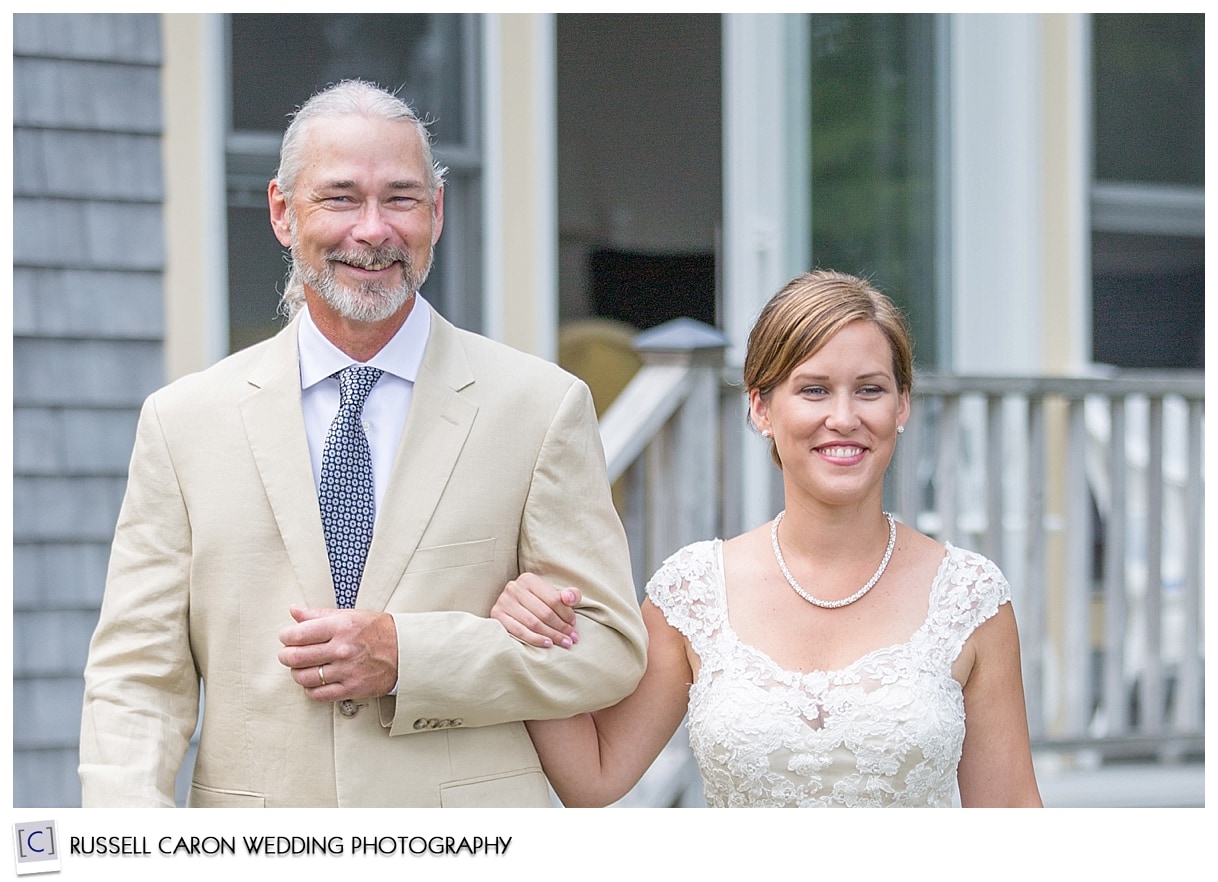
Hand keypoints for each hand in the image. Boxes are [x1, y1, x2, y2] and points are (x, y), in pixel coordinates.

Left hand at [277, 606, 397, 701]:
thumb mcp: (351, 615)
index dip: (286, 636)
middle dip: (285, 656)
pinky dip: (310, 689)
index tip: (286, 637)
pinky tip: (314, 681)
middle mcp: (342, 649)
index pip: (298, 634)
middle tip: (287, 654)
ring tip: (301, 667)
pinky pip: (318, 694)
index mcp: (341, 627)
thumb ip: (319, 614)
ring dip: (297, 673)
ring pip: (304, 678)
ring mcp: (346, 671)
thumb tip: (294, 612)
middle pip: (296, 657)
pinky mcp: (351, 689)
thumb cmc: (379, 631)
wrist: (406, 652)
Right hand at [490, 573, 581, 648]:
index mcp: (529, 579)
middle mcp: (514, 588)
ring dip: (551, 635)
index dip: (567, 614)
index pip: (554, 599)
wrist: (514, 608)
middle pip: (544, 613)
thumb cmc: (539, 602)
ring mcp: (503, 602)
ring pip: (533, 623)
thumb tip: (570, 598)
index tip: (574, 625)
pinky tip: (548, 644)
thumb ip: (570, 595)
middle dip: (561, 628)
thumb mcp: (555, 595)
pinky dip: (535, 639)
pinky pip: (519, 631)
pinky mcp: (497, 616)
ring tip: (564, 642)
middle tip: (572, 638)